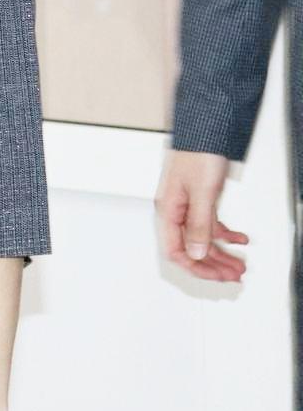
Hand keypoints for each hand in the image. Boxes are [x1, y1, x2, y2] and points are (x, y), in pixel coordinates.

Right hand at [156, 149, 245, 281]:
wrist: (205, 133)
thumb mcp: (202, 193)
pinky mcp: (201, 200)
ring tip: (240, 264)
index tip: (216, 276)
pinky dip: (227, 235)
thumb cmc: (197, 155)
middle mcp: (176, 211)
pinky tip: (240, 239)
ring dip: (222, 254)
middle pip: (191, 249)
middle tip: (234, 276)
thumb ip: (198, 225)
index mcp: (168, 210)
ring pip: (203, 239)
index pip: (176, 250)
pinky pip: (212, 226)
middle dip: (213, 265)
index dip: (196, 267)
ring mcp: (189, 206)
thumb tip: (196, 252)